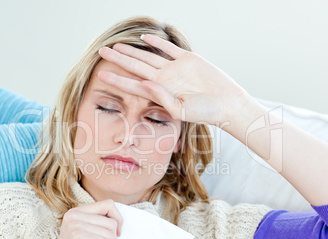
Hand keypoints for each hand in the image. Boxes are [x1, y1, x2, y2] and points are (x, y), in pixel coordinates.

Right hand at [42, 200, 122, 238]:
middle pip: (111, 221)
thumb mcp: (88, 234)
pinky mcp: (78, 237)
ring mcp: (75, 225)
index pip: (108, 204)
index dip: (117, 218)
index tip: (116, 233)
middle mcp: (74, 215)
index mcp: (76, 211)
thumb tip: (120, 218)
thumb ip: (98, 222)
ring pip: (111, 232)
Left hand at [98, 34, 250, 124]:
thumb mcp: (181, 109)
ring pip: (148, 56)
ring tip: (117, 45)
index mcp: (160, 93)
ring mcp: (175, 69)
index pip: (133, 85)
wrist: (226, 103)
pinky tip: (145, 37)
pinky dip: (157, 43)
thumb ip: (161, 97)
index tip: (101, 75)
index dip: (117, 80)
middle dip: (119, 60)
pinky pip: (169, 49)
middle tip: (102, 52)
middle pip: (136, 67)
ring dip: (133, 50)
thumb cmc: (205, 112)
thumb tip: (144, 83)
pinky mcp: (188, 59)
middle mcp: (164, 80)